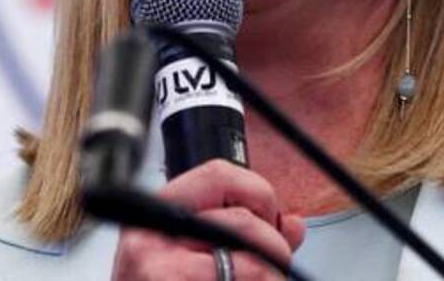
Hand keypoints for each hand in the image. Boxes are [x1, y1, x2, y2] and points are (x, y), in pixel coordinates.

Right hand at [111, 159, 305, 279]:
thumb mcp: (185, 255)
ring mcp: (161, 272)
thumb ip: (241, 235)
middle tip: (275, 264)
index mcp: (155, 214)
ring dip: (273, 278)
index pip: (219, 174)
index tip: (270, 218)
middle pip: (246, 223)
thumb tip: (292, 226)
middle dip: (276, 247)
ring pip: (257, 265)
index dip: (258, 193)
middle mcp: (152, 239)